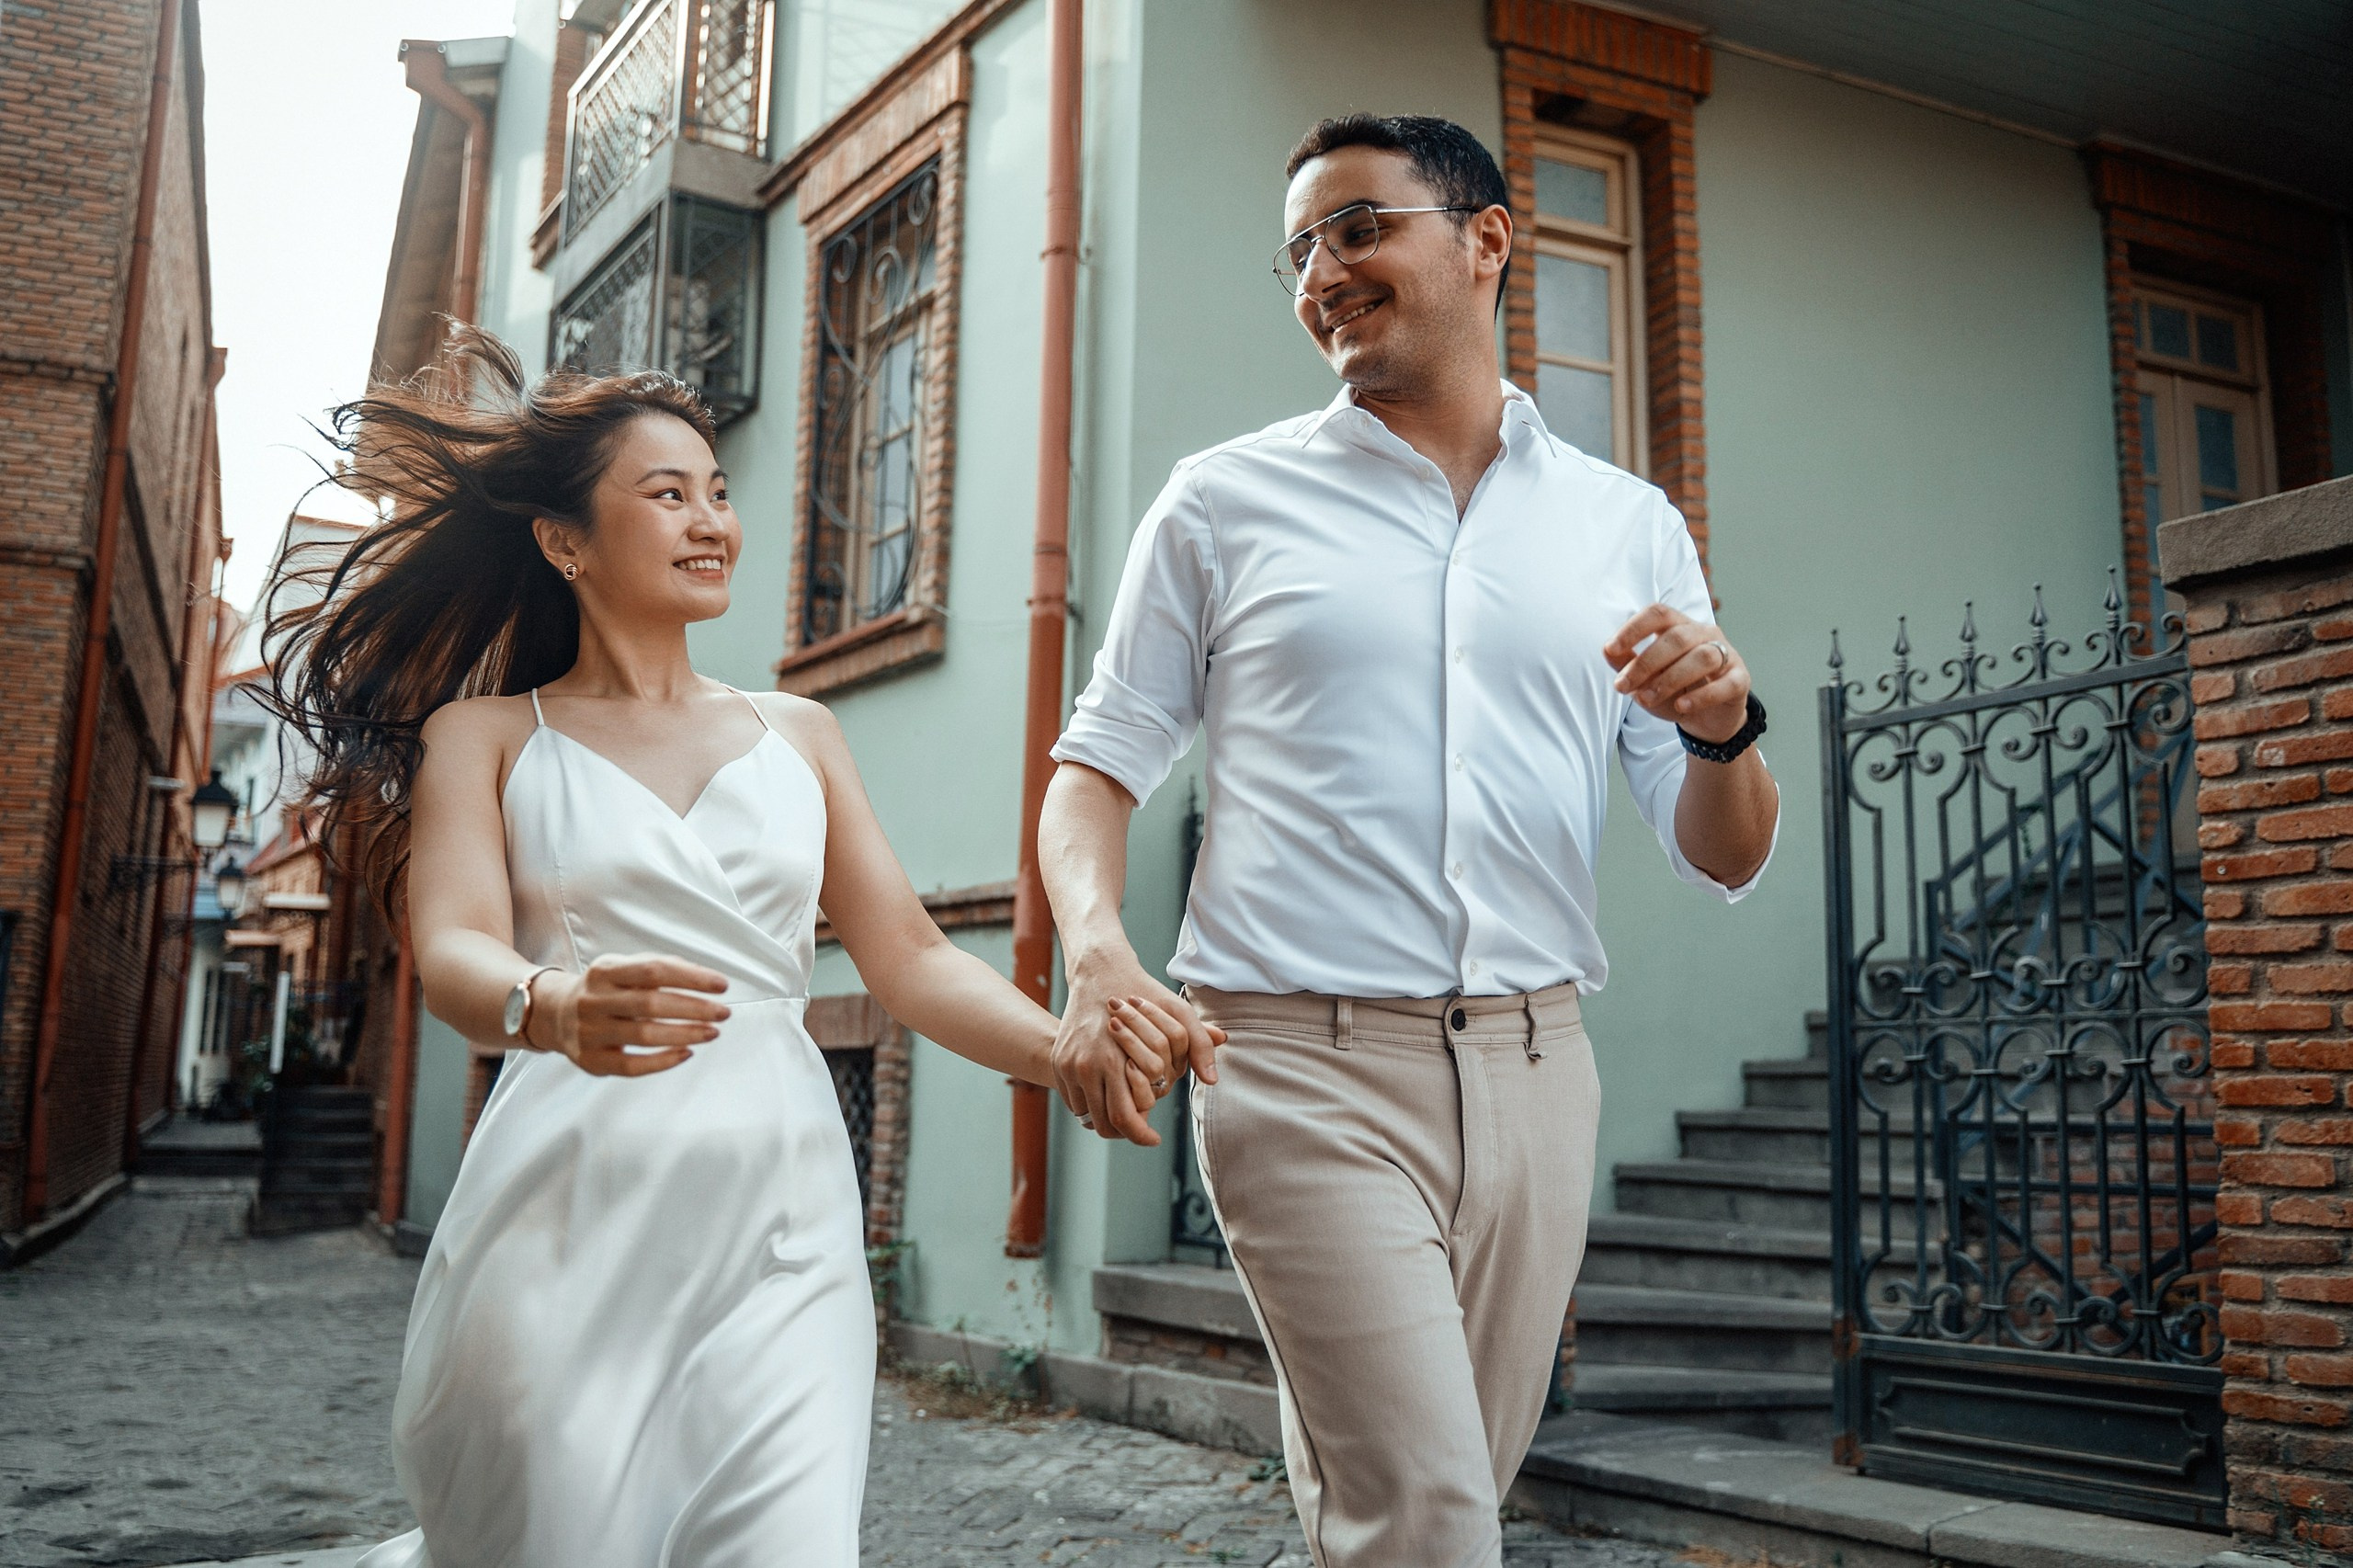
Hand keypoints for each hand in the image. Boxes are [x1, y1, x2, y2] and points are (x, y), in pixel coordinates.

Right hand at [527, 953, 729, 1076]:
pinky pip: (631, 1066)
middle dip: (694, 1009)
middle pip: (650, 1004)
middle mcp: (594, 1000)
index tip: (722, 985)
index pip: (653, 970)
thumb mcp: (625, 967)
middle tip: (723, 1013)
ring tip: (712, 1032)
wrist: (554, 1013)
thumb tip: (707, 979)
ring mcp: (589, 1032)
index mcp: (605, 971)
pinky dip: (663, 1062)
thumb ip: (662, 967)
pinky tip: (686, 1053)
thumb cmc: (606, 988)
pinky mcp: (591, 1060)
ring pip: (643, 1036)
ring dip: (685, 1034)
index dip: (691, 977)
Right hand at [1053, 950, 1223, 1144]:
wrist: (1098, 972)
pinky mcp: (1058, 1061)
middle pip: (1104, 1124)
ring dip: (1106, 1119)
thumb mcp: (1177, 1013)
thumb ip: (1198, 1046)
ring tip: (1127, 1113)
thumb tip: (1212, 1080)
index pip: (1126, 1118)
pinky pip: (1073, 1099)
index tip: (1154, 1138)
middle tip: (1141, 1129)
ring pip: (1086, 1115)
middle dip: (1125, 1132)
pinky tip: (1109, 1096)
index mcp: (1113, 1060)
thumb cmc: (1142, 992)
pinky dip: (1090, 1105)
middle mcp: (1085, 1066)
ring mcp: (1067, 1064)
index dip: (1142, 1135)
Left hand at [1603, 604, 1749, 745]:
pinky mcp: (1740, 680)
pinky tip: (1681, 707)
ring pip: (1702, 657)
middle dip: (1645, 663)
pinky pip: (1725, 684)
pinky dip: (1702, 696)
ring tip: (1647, 699)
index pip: (1658, 613)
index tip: (1611, 648)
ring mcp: (1726, 654)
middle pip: (1676, 638)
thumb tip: (1608, 651)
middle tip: (1623, 687)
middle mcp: (1704, 634)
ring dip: (1669, 679)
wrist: (1708, 717)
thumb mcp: (1646, 679)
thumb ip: (1627, 664)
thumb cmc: (1675, 691)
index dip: (1634, 628)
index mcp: (1679, 626)